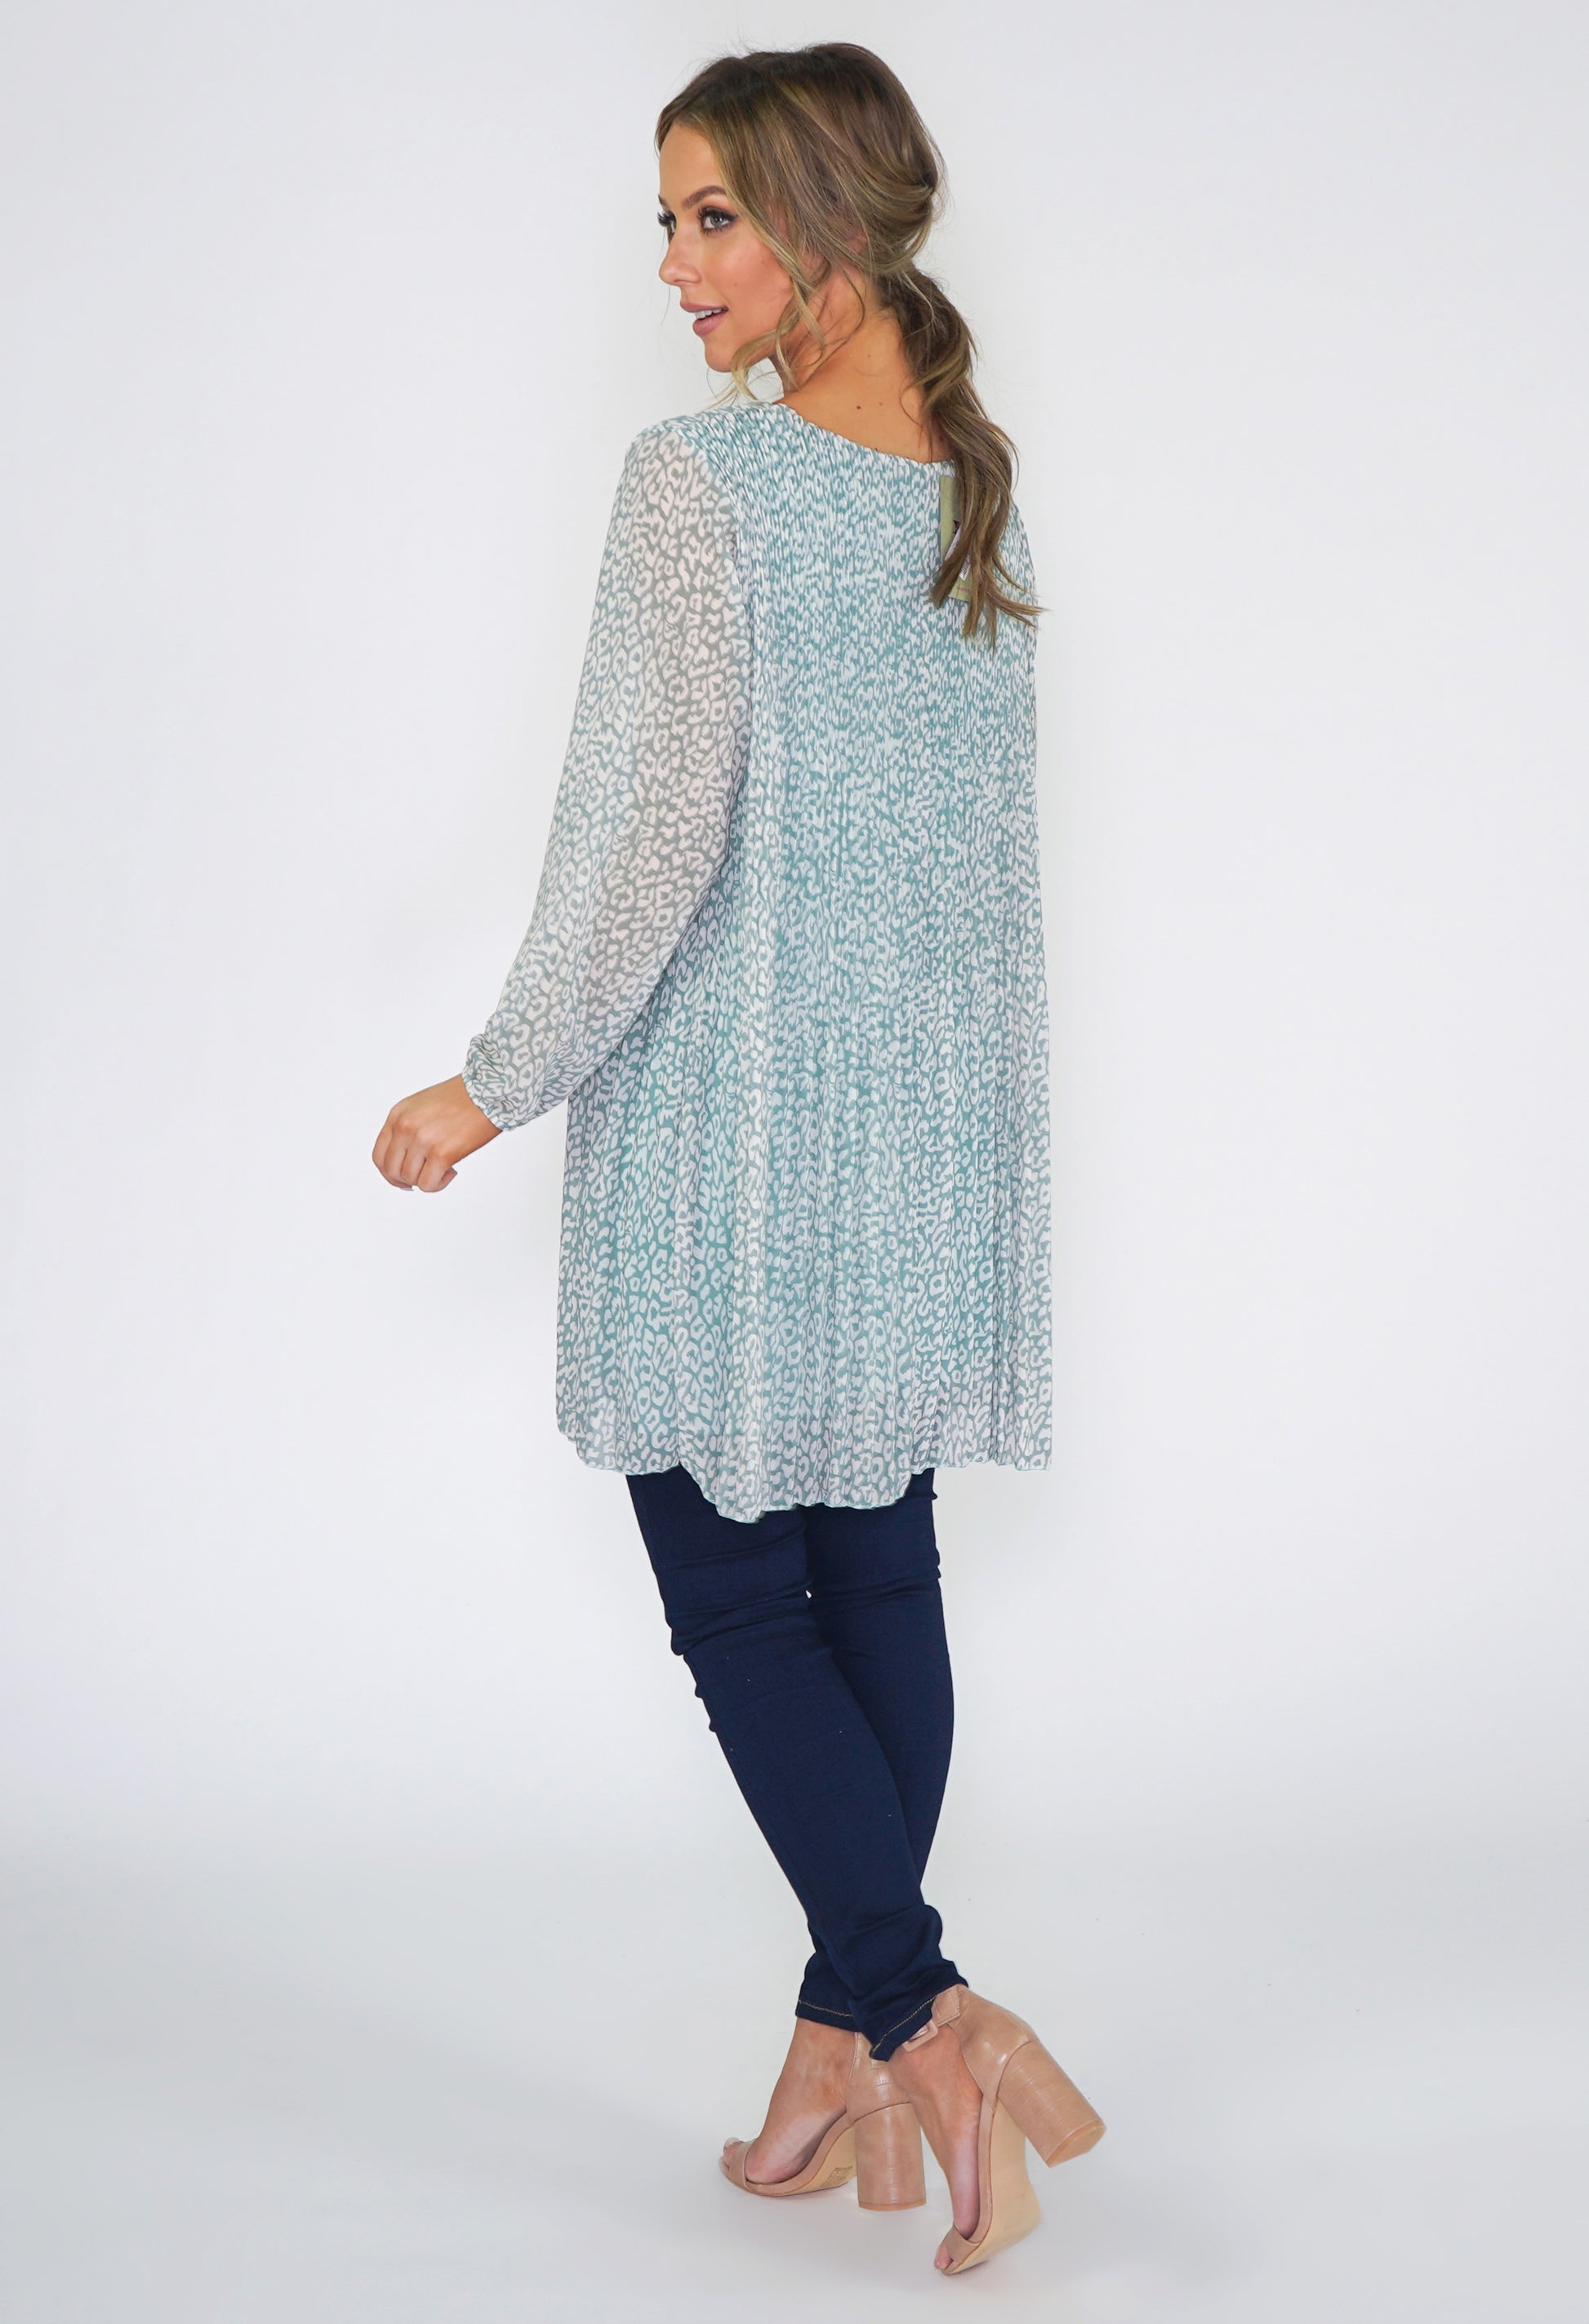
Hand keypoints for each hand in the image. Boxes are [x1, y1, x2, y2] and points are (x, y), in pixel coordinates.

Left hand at [372, 1074, 500, 1191]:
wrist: (488, 1091)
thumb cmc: (462, 1097)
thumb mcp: (421, 1106)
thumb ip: (408, 1128)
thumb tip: (406, 1160)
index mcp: (398, 1115)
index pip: (379, 1156)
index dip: (389, 1173)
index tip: (402, 1179)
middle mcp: (405, 1128)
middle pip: (391, 1171)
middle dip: (406, 1180)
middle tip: (424, 1177)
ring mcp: (422, 1141)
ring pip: (410, 1179)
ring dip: (427, 1180)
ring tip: (444, 1168)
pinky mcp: (442, 1153)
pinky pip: (429, 1184)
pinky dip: (439, 1184)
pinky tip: (452, 1171)